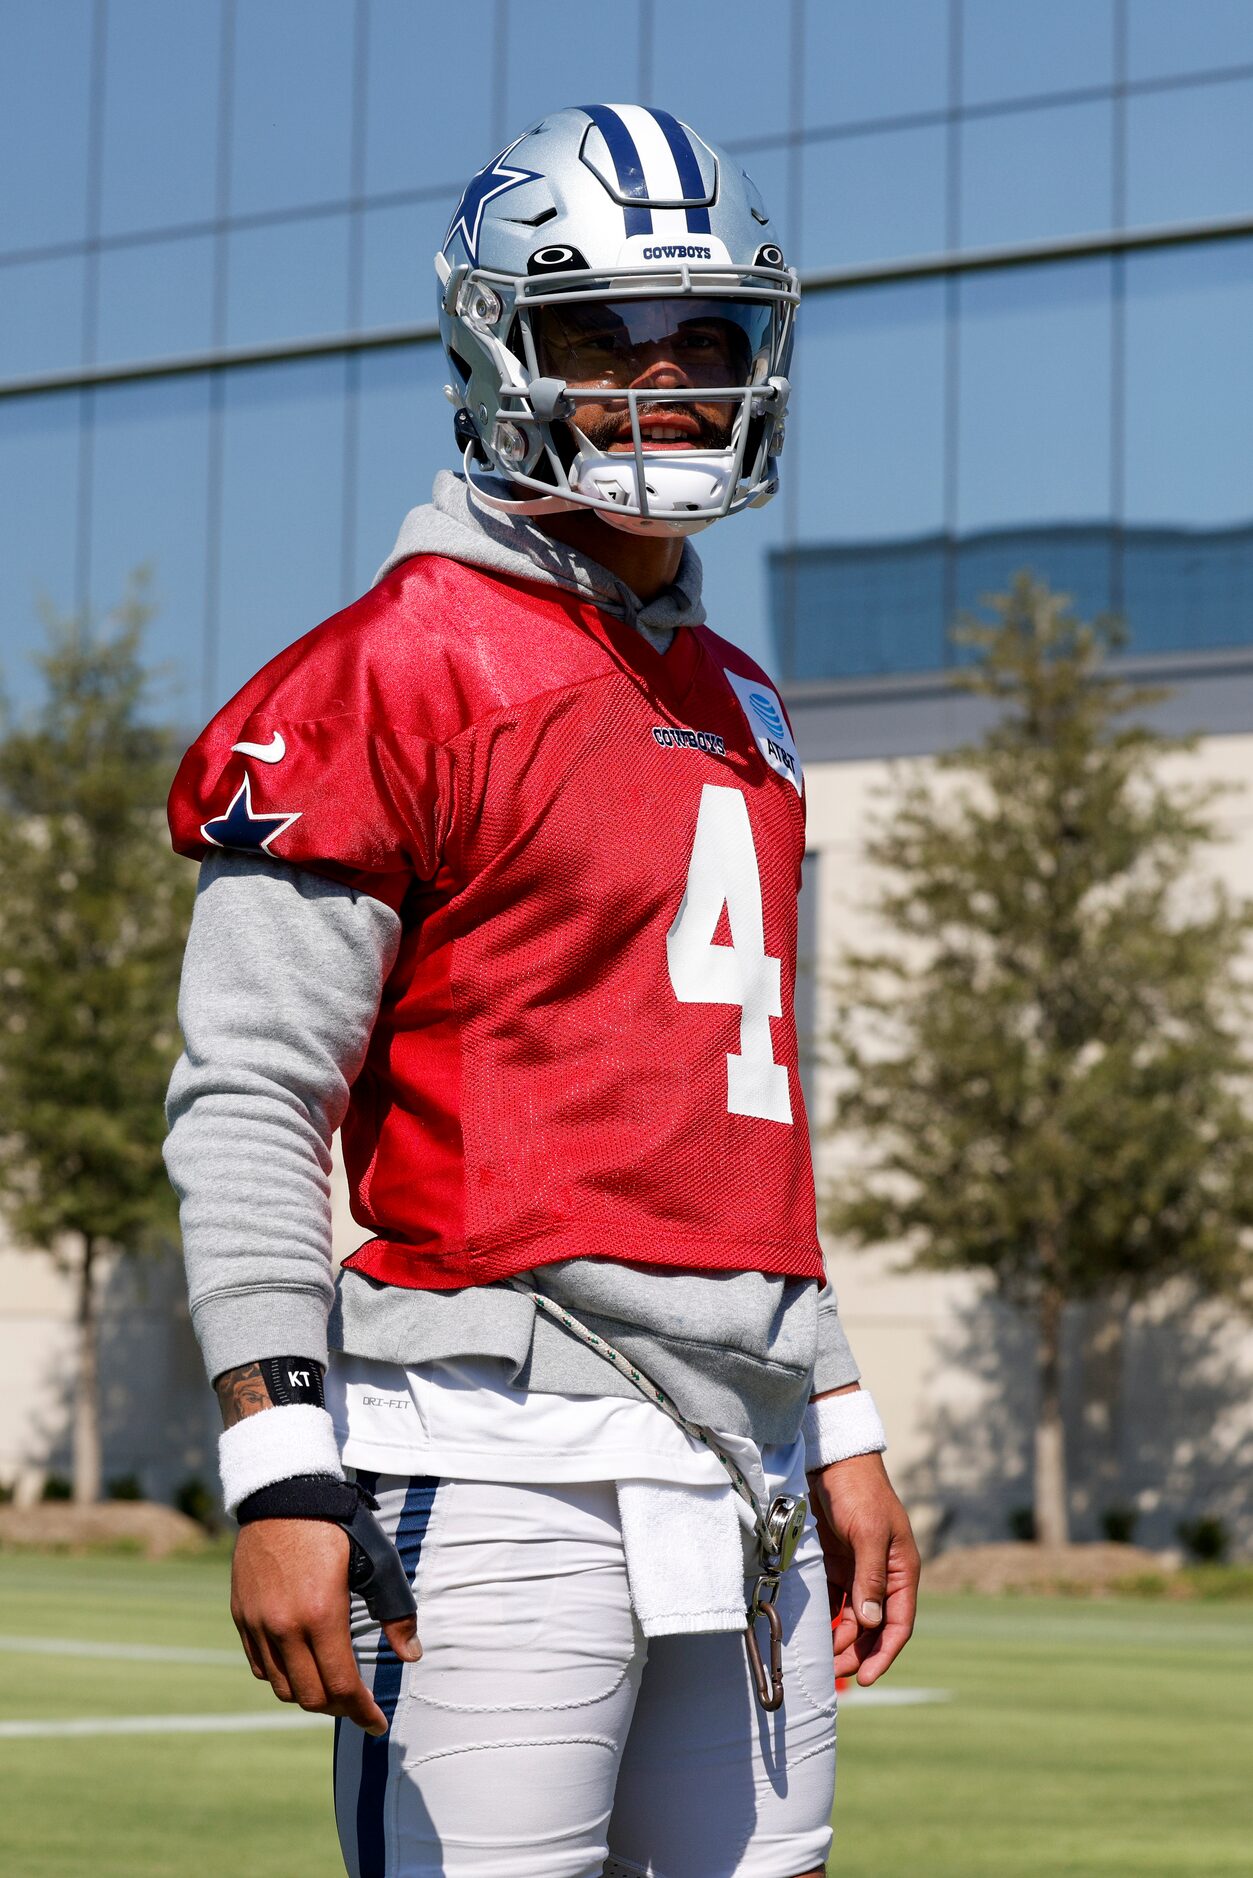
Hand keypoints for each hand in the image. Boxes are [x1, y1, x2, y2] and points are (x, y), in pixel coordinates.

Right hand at [231, 1519, 420, 1734]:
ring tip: (332, 1686)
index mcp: (320, 1614)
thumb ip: (396, 1612)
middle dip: (339, 1708)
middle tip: (358, 1704)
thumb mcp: (377, 1562)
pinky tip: (302, 1666)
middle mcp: (283, 1626)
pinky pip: (261, 1666)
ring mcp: (257, 1624)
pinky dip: (283, 1677)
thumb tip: (412, 1656)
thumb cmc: (337, 1525)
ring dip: (310, 1695)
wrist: (284, 1494)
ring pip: (283, 1687)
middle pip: (311, 1697)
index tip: (378, 1724)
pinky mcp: (242, 1617)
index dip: (362, 1712)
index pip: (342, 1686)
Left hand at [807, 1451, 919, 1686]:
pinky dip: (828, 1620)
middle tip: (834, 1671)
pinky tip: (815, 1632)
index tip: (866, 1677)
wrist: (834, 1462)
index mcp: (902, 1571)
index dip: (884, 1653)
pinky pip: (835, 1602)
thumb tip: (873, 1622)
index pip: (898, 1623)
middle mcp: (883, 1577)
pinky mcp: (837, 1566)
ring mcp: (859, 1572)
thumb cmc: (859, 1493)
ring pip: (854, 1620)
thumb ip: (871, 1578)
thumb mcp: (868, 1533)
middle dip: (858, 1652)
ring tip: (822, 1657)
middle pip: (874, 1628)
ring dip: (842, 1640)